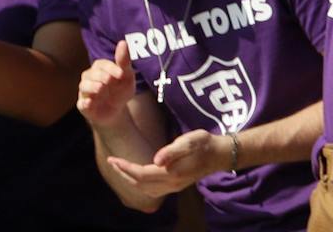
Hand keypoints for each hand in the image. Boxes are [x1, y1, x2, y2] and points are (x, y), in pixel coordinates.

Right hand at [78, 40, 138, 128]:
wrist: (118, 110)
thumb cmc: (121, 89)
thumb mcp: (126, 76)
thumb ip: (124, 61)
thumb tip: (122, 42)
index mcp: (100, 68)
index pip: (101, 64)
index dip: (110, 68)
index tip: (121, 74)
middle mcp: (90, 78)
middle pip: (90, 74)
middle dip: (100, 76)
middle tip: (110, 80)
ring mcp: (86, 92)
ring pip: (83, 86)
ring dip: (91, 87)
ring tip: (101, 88)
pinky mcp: (84, 106)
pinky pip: (80, 104)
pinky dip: (84, 103)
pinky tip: (90, 102)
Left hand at [109, 129, 227, 196]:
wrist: (219, 155)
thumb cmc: (205, 144)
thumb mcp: (190, 141)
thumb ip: (172, 150)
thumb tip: (155, 159)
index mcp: (172, 173)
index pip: (141, 174)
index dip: (125, 167)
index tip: (113, 158)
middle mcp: (170, 184)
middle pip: (139, 184)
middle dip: (123, 174)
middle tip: (112, 161)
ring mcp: (173, 187)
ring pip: (144, 190)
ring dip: (130, 180)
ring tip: (121, 168)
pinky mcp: (175, 186)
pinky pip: (151, 190)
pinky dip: (139, 184)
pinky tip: (137, 176)